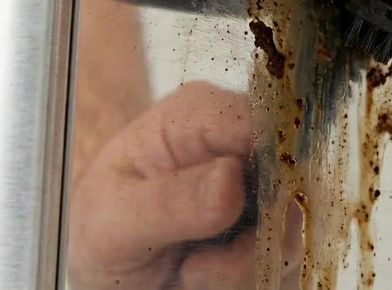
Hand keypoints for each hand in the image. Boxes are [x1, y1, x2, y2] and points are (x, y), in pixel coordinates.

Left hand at [66, 81, 302, 289]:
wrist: (105, 270)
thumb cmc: (98, 228)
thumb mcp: (112, 220)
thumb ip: (167, 201)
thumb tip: (231, 178)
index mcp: (200, 117)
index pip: (264, 120)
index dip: (266, 166)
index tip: (230, 216)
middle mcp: (239, 146)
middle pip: (290, 178)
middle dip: (255, 233)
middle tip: (197, 268)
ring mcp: (261, 190)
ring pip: (293, 228)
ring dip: (247, 267)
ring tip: (191, 274)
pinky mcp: (272, 229)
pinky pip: (288, 259)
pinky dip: (254, 279)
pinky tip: (210, 280)